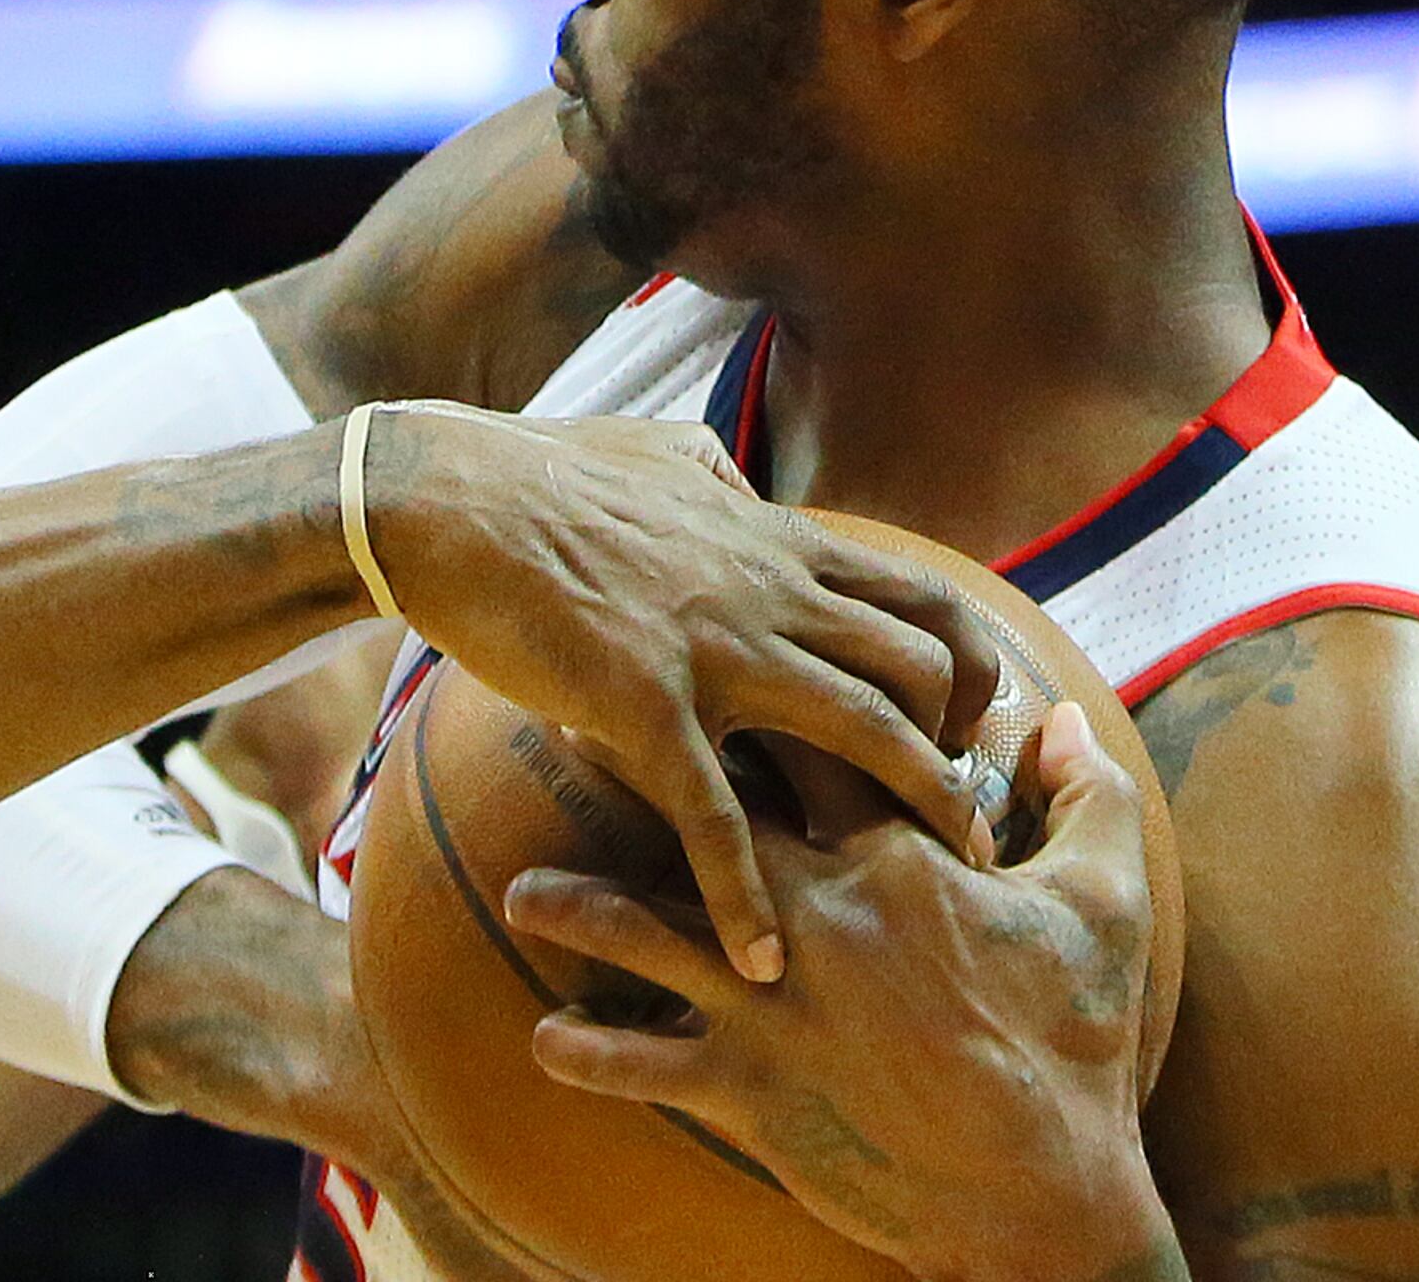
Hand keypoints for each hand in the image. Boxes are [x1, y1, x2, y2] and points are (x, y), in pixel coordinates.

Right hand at [356, 403, 1009, 983]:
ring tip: (938, 885)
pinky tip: (762, 963)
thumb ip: (717, 478)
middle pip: (920, 668)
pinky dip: (746, 899)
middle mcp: (770, 592)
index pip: (923, 598)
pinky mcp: (644, 705)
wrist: (445, 501)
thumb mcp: (661, 456)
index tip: (973, 725)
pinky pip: (715, 817)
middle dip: (962, 752)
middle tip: (971, 823)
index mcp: (778, 543)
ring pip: (861, 730)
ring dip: (911, 812)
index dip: (970, 664)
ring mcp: (715, 649)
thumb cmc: (543, 476)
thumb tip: (733, 479)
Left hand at [506, 703, 1178, 1281]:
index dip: (761, 695)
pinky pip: (642, 1068)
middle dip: (636, 764)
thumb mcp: (1108, 901)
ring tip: (524, 891)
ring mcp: (774, 1004)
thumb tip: (1059, 717)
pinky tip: (545, 1038)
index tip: (707, 652)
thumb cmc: (1079, 1040)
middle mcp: (819, 915)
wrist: (1044, 1185)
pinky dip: (588, 1054)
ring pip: (647, 935)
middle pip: (705, 814)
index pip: (819, 745)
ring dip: (580, 911)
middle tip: (572, 719)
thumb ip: (1086, 793)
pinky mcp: (749, 1091)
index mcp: (899, 858)